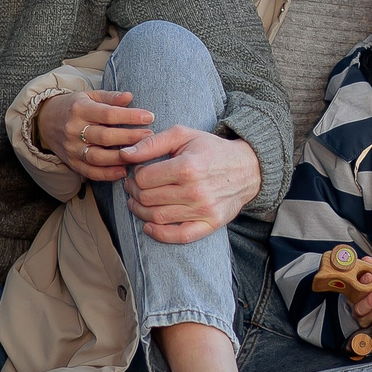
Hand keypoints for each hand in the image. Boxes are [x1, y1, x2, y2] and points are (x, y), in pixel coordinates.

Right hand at [37, 88, 155, 182]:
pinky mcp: (71, 163)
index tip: (149, 117)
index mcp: (79, 109)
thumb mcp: (89, 95)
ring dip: (121, 158)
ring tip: (140, 154)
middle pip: (104, 137)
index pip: (108, 114)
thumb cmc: (74, 107)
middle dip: (129, 137)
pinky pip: (90, 172)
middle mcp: (74, 130)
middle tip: (150, 137)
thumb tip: (130, 97)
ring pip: (98, 157)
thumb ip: (110, 97)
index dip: (129, 116)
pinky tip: (124, 171)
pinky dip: (107, 174)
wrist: (45, 122)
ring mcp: (72, 148)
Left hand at [117, 127, 261, 243]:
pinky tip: (148, 226)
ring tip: (138, 201)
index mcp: (188, 167)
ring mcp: (204, 210)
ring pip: (157, 217)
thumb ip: (152, 143)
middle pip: (147, 198)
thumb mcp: (183, 135)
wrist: (247, 168)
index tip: (138, 172)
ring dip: (140, 211)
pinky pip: (178, 236)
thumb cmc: (211, 150)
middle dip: (134, 192)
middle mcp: (195, 191)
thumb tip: (124, 154)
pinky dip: (158, 234)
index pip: (144, 178)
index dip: (135, 175)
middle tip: (134, 186)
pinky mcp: (210, 224)